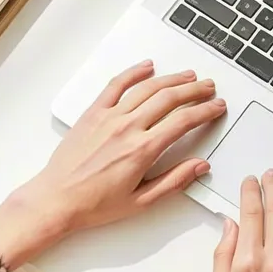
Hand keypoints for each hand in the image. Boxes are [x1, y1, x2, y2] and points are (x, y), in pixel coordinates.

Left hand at [30, 59, 225, 232]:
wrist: (56, 199)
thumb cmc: (93, 204)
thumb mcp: (141, 202)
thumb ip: (174, 182)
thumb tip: (199, 166)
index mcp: (142, 150)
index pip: (183, 121)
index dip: (205, 111)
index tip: (216, 107)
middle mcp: (127, 128)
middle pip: (169, 98)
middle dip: (194, 90)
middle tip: (208, 88)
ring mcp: (108, 117)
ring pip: (146, 88)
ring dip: (171, 79)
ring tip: (187, 76)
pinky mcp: (92, 113)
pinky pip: (116, 85)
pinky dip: (133, 73)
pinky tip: (147, 67)